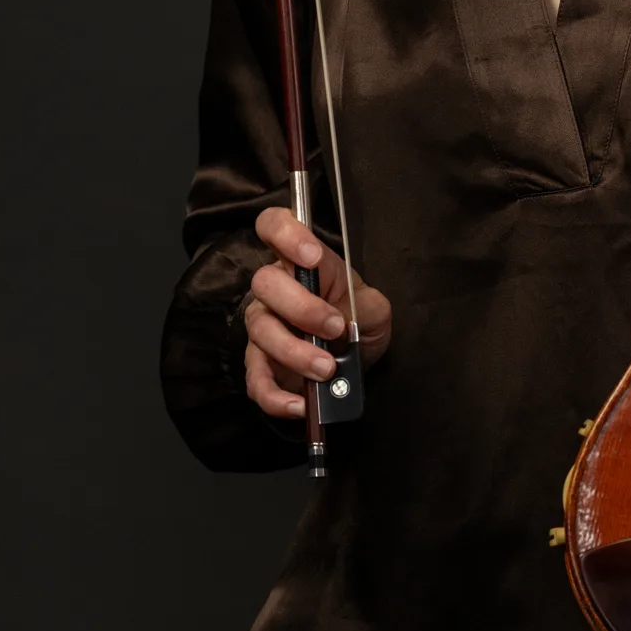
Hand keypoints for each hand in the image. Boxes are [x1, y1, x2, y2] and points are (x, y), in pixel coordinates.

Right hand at [243, 208, 392, 421]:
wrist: (352, 364)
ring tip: (327, 369)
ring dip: (295, 352)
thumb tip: (347, 318)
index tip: (311, 256)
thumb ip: (366, 305)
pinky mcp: (261, 365)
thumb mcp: (375, 308)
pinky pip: (255, 379)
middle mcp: (275, 290)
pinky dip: (276, 396)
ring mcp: (264, 327)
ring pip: (260, 330)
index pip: (274, 225)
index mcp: (302, 262)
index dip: (286, 234)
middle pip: (264, 282)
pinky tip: (301, 405)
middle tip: (336, 328)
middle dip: (301, 307)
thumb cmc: (358, 321)